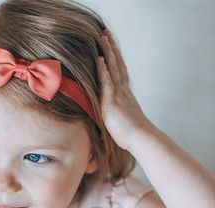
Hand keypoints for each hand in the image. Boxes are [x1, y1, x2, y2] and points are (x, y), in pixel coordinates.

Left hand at [98, 29, 152, 150]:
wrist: (141, 138)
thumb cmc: (129, 132)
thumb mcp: (118, 116)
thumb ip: (112, 108)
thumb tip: (104, 108)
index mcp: (122, 93)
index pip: (117, 70)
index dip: (113, 57)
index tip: (108, 45)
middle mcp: (121, 90)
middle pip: (116, 64)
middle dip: (110, 48)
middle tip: (105, 33)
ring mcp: (118, 94)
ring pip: (113, 68)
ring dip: (107, 52)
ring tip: (103, 38)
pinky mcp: (113, 102)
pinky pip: (108, 83)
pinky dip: (104, 70)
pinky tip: (100, 60)